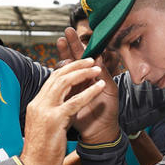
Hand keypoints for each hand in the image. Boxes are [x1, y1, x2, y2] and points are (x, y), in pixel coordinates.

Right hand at [20, 58, 105, 164]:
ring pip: (65, 83)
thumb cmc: (40, 150)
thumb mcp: (42, 126)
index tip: (79, 64)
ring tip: (97, 68)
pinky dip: (89, 92)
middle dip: (75, 65)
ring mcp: (45, 110)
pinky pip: (75, 101)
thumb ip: (51, 113)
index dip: (66, 69)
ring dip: (83, 73)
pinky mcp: (55, 119)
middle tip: (90, 59)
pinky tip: (99, 86)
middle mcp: (38, 103)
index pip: (51, 80)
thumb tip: (62, 106)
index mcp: (35, 104)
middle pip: (57, 76)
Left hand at [57, 27, 120, 143]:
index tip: (58, 39)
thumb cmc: (81, 117)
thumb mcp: (67, 102)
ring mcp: (101, 81)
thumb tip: (53, 75)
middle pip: (82, 58)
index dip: (65, 51)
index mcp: (77, 81)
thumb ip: (63, 89)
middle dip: (75, 44)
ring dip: (89, 51)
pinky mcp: (111, 88)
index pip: (70, 63)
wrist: (97, 132)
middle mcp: (90, 78)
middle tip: (69, 31)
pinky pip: (107, 74)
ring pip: (96, 62)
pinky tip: (97, 56)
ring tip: (84, 40)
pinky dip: (102, 66)